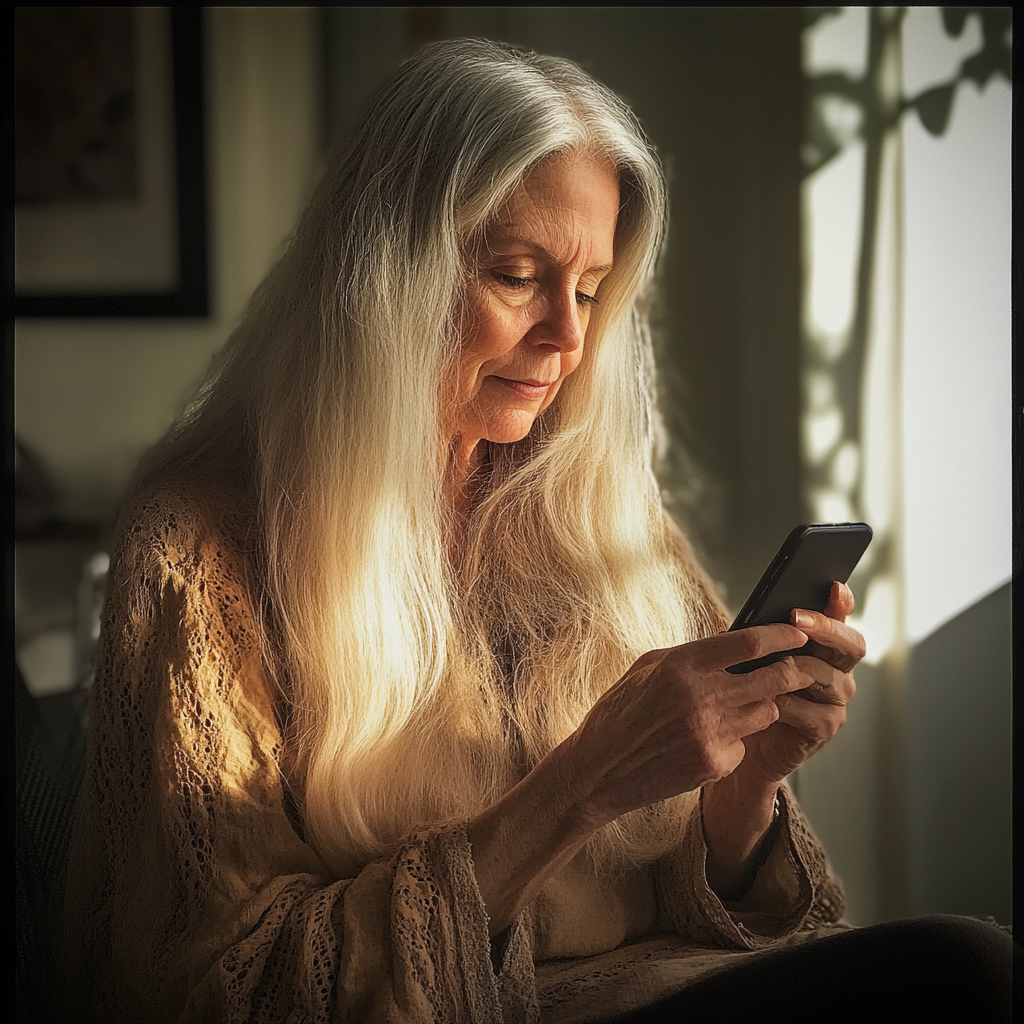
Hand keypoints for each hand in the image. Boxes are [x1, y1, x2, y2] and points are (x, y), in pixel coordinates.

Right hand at [562, 623, 818, 828]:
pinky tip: (707, 739)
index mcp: (681, 666)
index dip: (781, 636)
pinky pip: (744, 744)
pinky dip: (735, 739)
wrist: (597, 770)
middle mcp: (700, 698)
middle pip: (773, 679)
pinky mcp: (714, 764)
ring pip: (766, 712)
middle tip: (802, 666)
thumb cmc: (620, 713)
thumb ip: (691, 654)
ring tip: (741, 703)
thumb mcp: (648, 668)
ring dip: (763, 705)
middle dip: (794, 670)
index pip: (749, 644)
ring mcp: (710, 734)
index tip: (798, 632)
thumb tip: (733, 640)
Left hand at [737, 582, 863, 785]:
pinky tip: (766, 699)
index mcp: (823, 650)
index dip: (841, 604)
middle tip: (795, 617)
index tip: (833, 586)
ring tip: (768, 663)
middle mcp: (838, 672)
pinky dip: (786, 703)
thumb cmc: (746, 693)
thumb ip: (762, 638)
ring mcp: (835, 701)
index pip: (841, 620)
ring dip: (795, 668)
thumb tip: (752, 612)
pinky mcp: (825, 728)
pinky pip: (811, 711)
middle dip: (824, 627)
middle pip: (850, 644)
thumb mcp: (751, 659)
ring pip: (826, 675)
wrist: (741, 742)